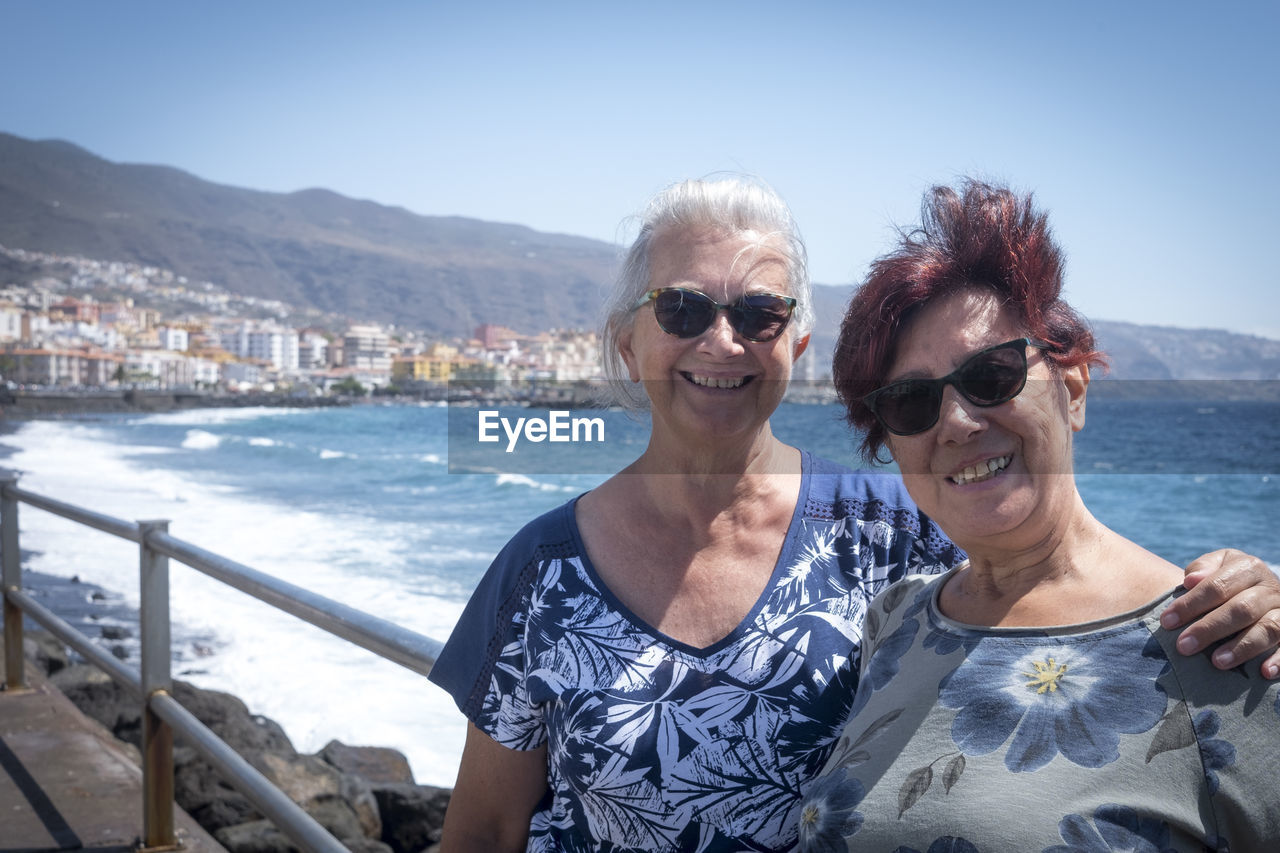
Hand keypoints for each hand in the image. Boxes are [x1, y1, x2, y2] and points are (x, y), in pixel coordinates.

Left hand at [1161, 548, 1279, 678]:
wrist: (1254, 589)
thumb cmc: (1224, 581)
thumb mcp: (1214, 568)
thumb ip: (1201, 570)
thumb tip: (1191, 581)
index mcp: (1248, 567)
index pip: (1217, 586)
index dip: (1190, 604)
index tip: (1166, 622)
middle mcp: (1271, 587)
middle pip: (1241, 609)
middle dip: (1209, 629)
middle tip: (1183, 647)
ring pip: (1268, 628)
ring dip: (1242, 647)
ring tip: (1217, 662)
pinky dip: (1279, 660)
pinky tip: (1264, 673)